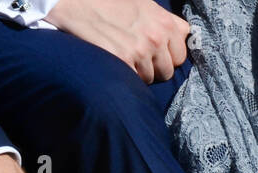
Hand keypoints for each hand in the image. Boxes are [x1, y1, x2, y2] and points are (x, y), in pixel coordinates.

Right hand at [46, 0, 189, 83]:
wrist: (71, 0)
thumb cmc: (108, 1)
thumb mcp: (144, 3)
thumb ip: (167, 21)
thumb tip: (185, 35)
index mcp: (165, 23)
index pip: (180, 56)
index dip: (166, 56)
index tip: (152, 52)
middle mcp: (156, 37)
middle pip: (167, 71)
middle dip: (153, 67)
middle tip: (135, 55)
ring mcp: (140, 49)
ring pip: (150, 78)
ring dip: (138, 72)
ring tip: (123, 55)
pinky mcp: (122, 59)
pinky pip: (134, 80)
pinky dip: (125, 74)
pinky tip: (114, 61)